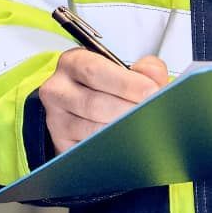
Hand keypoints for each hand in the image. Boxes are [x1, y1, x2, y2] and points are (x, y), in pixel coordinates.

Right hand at [38, 50, 168, 152]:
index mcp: (73, 63)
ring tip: (143, 128)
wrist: (80, 108)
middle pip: (93, 104)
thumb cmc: (104, 86)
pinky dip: (112, 147)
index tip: (151, 91)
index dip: (125, 83)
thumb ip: (145, 69)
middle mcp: (58, 90)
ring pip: (91, 130)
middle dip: (128, 110)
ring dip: (121, 131)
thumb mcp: (122, 69)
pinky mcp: (61, 143)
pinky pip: (88, 149)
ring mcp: (56, 119)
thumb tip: (154, 78)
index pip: (95, 71)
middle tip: (151, 113)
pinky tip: (128, 142)